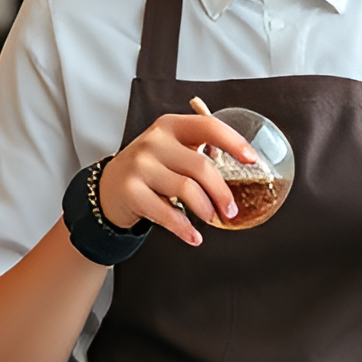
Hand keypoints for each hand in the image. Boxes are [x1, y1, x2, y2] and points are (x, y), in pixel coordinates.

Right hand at [99, 114, 257, 245]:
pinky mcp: (131, 191)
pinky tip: (193, 236)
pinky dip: (184, 228)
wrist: (110, 186)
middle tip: (231, 210)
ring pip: (187, 190)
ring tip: (212, 219)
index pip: (209, 126)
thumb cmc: (151, 167)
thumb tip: (242, 167)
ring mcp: (140, 165)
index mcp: (171, 125)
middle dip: (222, 192)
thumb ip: (200, 150)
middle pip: (201, 166)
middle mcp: (155, 141)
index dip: (234, 142)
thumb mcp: (172, 149)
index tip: (252, 160)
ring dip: (206, 210)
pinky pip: (166, 213)